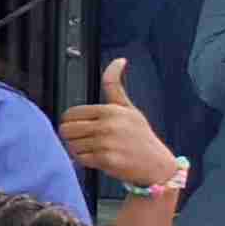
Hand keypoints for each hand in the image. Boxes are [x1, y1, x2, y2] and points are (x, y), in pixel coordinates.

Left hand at [59, 57, 183, 192]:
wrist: (158, 165)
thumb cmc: (140, 135)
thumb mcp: (128, 108)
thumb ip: (114, 86)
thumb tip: (119, 60)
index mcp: (110, 110)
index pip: (70, 114)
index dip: (71, 122)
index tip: (83, 128)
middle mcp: (108, 125)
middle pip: (66, 130)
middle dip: (71, 137)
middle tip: (86, 141)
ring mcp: (107, 142)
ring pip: (71, 145)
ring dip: (78, 150)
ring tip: (95, 150)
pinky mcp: (106, 159)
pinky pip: (80, 159)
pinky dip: (85, 161)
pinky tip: (99, 159)